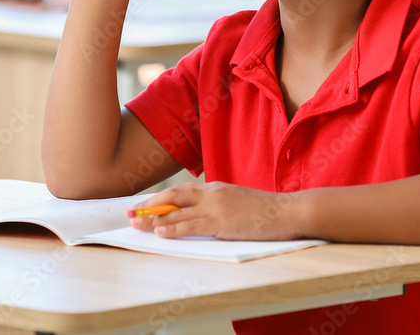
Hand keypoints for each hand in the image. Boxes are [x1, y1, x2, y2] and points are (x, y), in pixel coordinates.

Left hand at [128, 182, 303, 240]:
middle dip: (150, 205)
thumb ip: (219, 204)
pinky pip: (191, 226)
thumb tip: (202, 214)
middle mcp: (213, 193)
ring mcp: (217, 207)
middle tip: (131, 212)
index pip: (182, 191)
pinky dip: (172, 228)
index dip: (160, 197)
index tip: (144, 204)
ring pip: (177, 212)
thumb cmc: (266, 210)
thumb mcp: (238, 201)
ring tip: (136, 224)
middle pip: (173, 197)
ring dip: (154, 218)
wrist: (288, 211)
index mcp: (216, 187)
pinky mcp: (222, 222)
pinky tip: (159, 231)